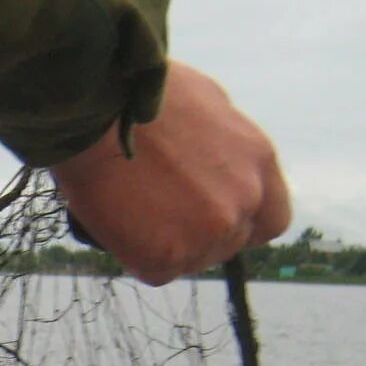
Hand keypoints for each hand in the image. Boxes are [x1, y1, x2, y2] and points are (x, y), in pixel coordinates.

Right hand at [48, 62, 290, 285]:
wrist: (94, 111)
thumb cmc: (139, 95)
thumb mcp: (207, 104)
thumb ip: (223, 147)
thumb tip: (212, 164)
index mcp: (258, 160)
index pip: (271, 217)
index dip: (242, 221)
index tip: (213, 216)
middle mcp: (244, 200)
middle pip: (229, 242)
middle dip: (198, 232)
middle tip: (159, 213)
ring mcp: (209, 233)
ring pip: (193, 259)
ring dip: (168, 245)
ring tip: (133, 211)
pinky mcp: (168, 257)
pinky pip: (156, 270)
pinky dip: (137, 254)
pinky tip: (119, 224)